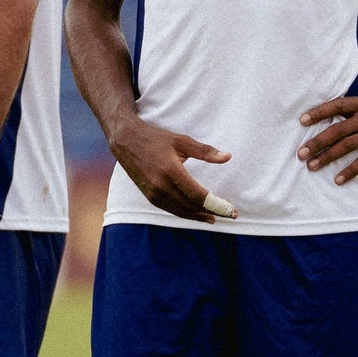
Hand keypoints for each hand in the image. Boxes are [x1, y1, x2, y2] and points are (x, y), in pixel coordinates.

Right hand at [111, 118, 232, 221]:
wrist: (126, 142)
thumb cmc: (155, 139)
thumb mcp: (181, 141)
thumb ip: (205, 151)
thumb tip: (227, 157)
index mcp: (171, 171)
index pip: (198, 195)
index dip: (216, 204)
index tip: (231, 210)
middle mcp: (161, 186)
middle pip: (191, 206)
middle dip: (212, 212)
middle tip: (229, 214)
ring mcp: (154, 193)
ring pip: (181, 211)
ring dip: (199, 216)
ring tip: (215, 217)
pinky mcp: (150, 197)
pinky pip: (171, 209)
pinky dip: (186, 213)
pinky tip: (196, 214)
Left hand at [297, 91, 357, 184]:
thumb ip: (353, 95)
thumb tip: (331, 87)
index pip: (337, 105)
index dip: (319, 112)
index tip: (302, 121)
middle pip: (337, 130)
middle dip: (317, 142)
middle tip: (300, 153)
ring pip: (346, 146)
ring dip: (327, 157)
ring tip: (311, 166)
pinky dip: (349, 172)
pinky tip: (337, 180)